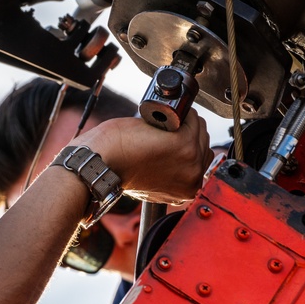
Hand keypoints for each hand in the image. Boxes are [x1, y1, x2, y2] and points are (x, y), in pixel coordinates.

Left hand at [74, 110, 213, 204]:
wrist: (101, 164)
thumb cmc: (117, 168)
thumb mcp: (151, 179)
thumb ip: (170, 174)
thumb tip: (176, 156)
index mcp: (187, 191)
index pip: (202, 160)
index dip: (187, 146)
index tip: (172, 141)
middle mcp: (193, 180)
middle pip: (204, 143)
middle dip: (186, 133)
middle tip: (163, 133)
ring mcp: (191, 162)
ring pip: (199, 129)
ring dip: (182, 123)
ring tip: (160, 129)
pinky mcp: (183, 144)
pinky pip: (191, 117)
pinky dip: (179, 113)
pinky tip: (161, 119)